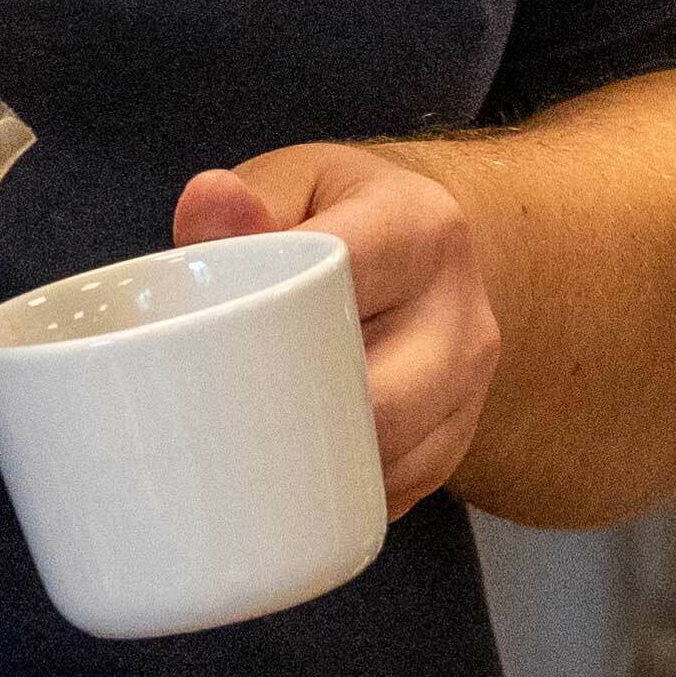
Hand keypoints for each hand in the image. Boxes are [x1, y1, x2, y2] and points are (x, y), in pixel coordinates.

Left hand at [174, 139, 497, 507]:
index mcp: (420, 228)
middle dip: (292, 422)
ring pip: (388, 459)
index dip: (272, 324)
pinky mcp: (459, 438)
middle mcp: (462, 312)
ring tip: (246, 449)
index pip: (346, 282)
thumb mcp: (291, 184)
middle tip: (211, 420)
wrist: (420, 249)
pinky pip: (395, 488)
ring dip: (315, 469)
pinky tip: (294, 476)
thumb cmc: (336, 214)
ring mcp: (471, 385)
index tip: (204, 343)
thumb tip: (206, 204)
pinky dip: (338, 492)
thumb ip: (246, 202)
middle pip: (379, 402)